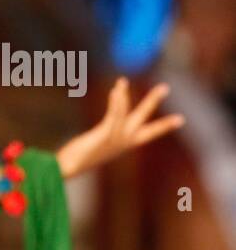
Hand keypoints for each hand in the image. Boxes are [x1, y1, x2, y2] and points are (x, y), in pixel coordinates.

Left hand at [56, 77, 183, 178]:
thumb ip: (106, 139)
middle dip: (152, 101)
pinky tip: (116, 90)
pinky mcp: (104, 136)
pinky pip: (113, 116)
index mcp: (125, 144)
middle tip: (165, 86)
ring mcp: (115, 139)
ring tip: (121, 80)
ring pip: (124, 113)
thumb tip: (108, 134)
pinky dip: (115, 102)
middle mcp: (123, 141)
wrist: (69, 169)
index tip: (181, 119)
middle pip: (143, 117)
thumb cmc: (79, 159)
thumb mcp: (99, 147)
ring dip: (122, 96)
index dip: (163, 126)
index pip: (149, 133)